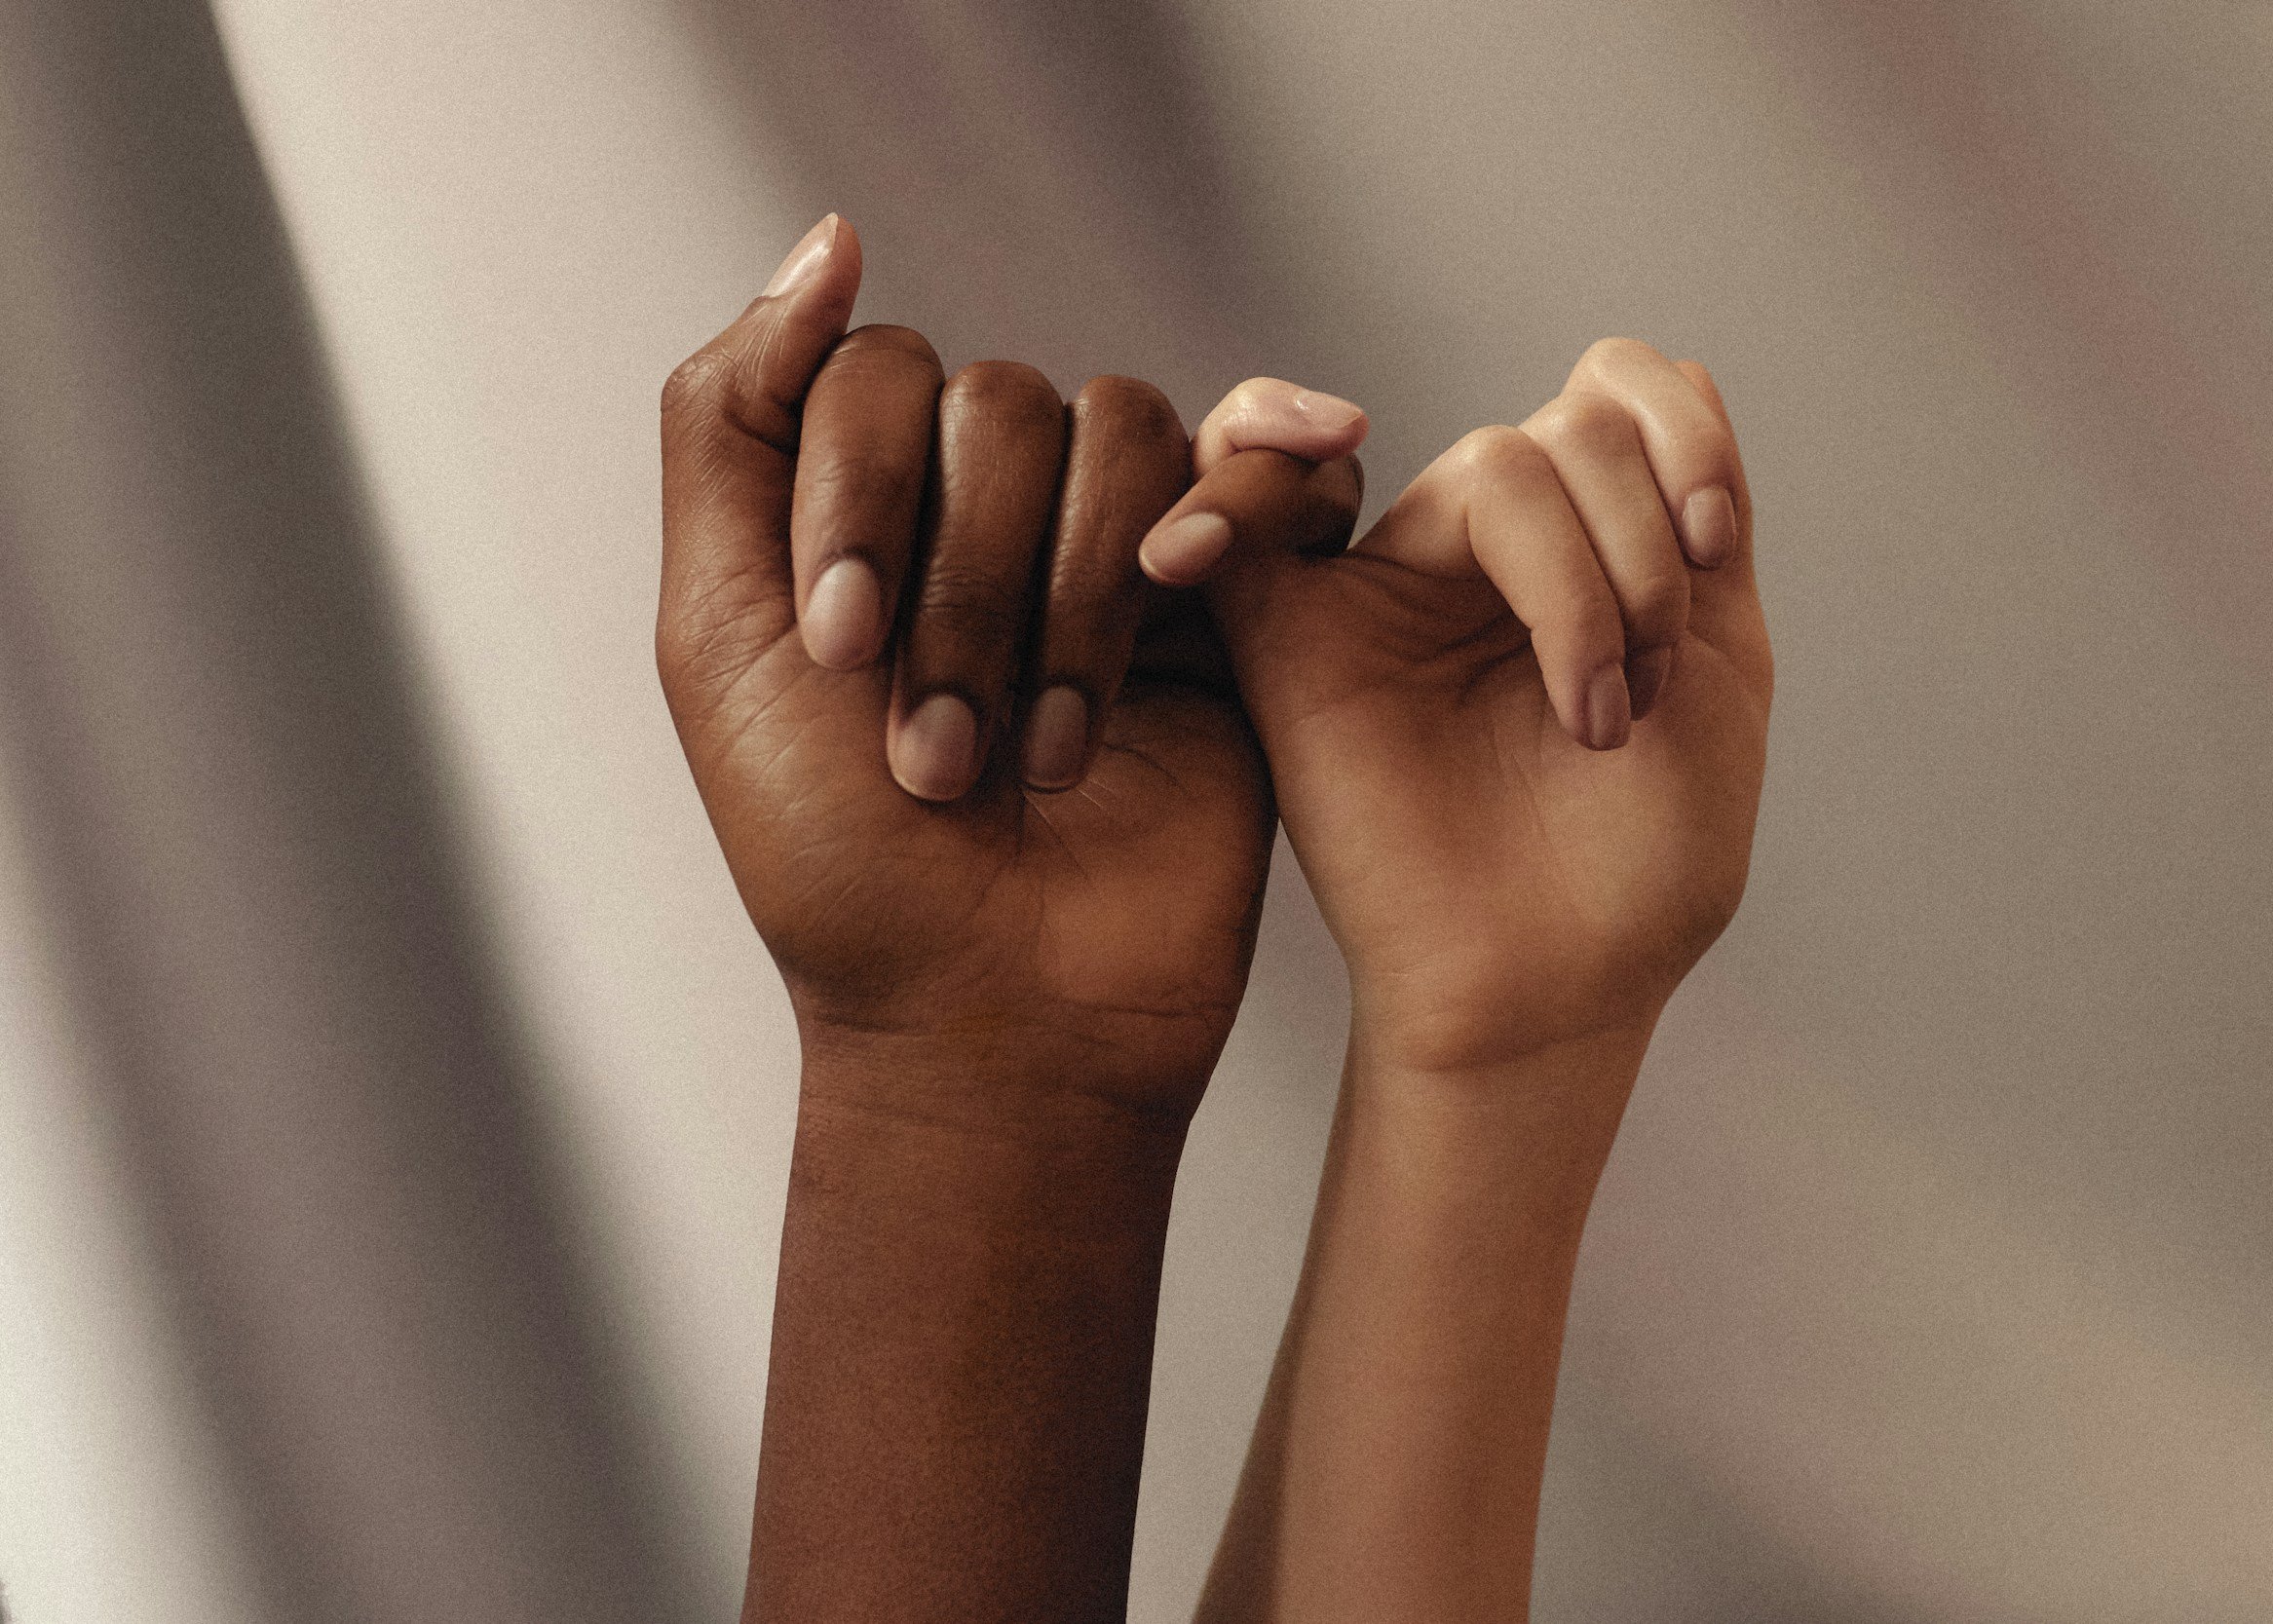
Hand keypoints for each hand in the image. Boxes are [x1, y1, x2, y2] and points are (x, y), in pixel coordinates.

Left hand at [656, 216, 1367, 1121]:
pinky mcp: (1237, 609)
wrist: (994, 1019)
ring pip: (1126, 433)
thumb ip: (732, 420)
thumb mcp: (717, 635)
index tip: (840, 654)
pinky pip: (1265, 472)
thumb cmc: (839, 861)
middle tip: (939, 755)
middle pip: (1005, 405)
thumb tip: (831, 239)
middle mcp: (994, 511)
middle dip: (965, 588)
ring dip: (1073, 603)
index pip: (879, 374)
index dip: (862, 495)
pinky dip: (1238, 501)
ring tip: (1043, 758)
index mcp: (868, 507)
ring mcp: (1121, 553)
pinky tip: (1197, 576)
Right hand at [1148, 344, 1770, 1077]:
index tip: (1714, 550)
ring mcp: (1392, 587)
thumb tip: (1669, 364)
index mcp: (1592, 544)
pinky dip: (1248, 470)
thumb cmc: (1643, 859)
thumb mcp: (1719, 662)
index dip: (1682, 435)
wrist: (1559, 988)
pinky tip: (1284, 484)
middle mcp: (1490, 551)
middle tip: (1645, 694)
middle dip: (1643, 549)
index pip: (1620, 389)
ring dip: (1583, 584)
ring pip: (1492, 467)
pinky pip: (1250, 514)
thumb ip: (1695, 516)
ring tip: (1595, 717)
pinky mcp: (1295, 640)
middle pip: (1571, 429)